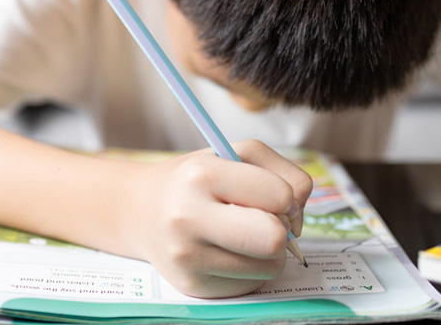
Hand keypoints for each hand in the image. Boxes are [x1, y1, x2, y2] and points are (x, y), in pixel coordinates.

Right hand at [126, 139, 311, 297]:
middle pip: (274, 239)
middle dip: (281, 231)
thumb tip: (299, 215)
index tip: (271, 196)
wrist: (141, 210)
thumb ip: (282, 172)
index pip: (279, 196)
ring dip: (268, 253)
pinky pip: (252, 285)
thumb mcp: (234, 153)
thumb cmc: (196, 179)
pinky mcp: (194, 287)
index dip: (286, 198)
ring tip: (242, 235)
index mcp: (200, 175)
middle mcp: (188, 217)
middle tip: (265, 220)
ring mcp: (188, 258)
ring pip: (270, 268)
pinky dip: (250, 270)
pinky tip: (227, 252)